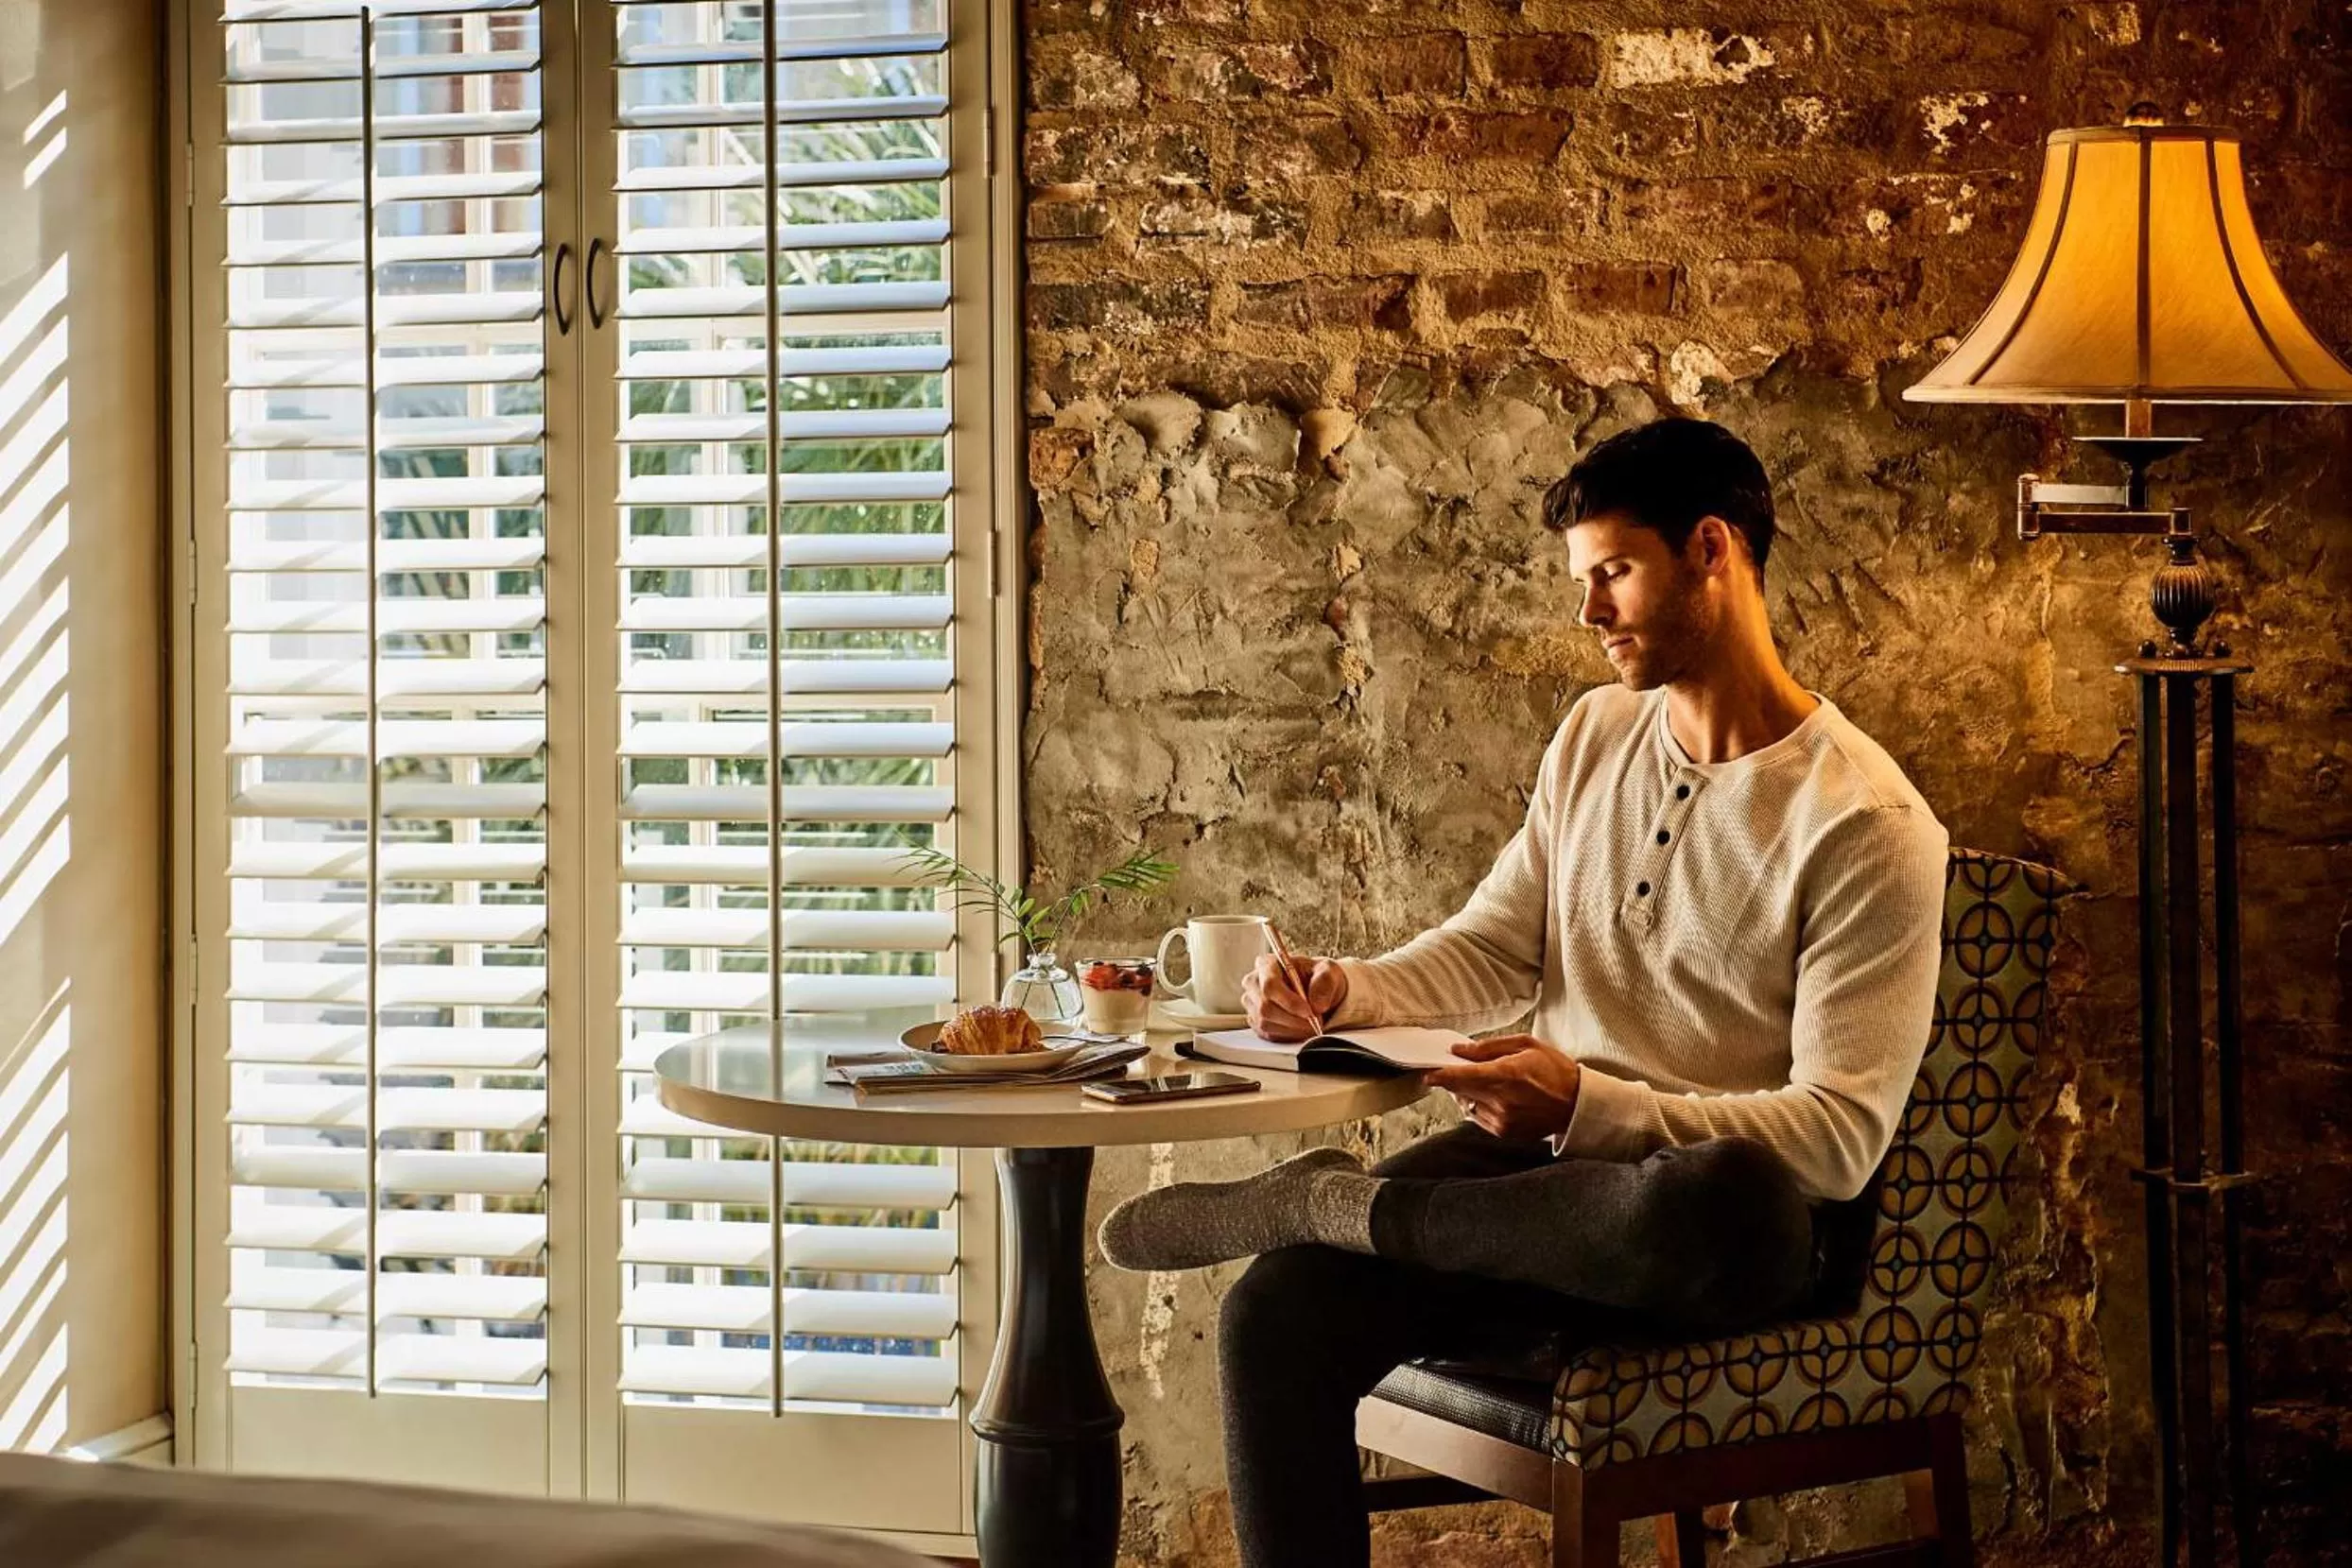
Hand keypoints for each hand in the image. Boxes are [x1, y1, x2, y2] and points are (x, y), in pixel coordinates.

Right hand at [1242, 955, 1347, 1042]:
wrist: (1317, 992)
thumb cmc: (1318, 977)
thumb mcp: (1329, 971)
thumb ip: (1324, 982)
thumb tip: (1316, 1005)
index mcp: (1267, 964)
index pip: (1270, 985)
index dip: (1289, 1001)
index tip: (1309, 1011)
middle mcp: (1254, 983)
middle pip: (1265, 1007)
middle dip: (1293, 1019)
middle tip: (1315, 1022)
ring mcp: (1252, 1003)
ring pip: (1266, 1023)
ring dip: (1292, 1029)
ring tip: (1311, 1025)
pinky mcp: (1255, 1021)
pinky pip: (1267, 1034)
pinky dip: (1288, 1035)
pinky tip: (1301, 1029)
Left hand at [1423, 1034, 1581, 1141]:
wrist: (1577, 1105)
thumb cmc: (1553, 1070)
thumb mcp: (1525, 1045)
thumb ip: (1488, 1047)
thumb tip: (1459, 1051)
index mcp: (1506, 1075)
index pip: (1460, 1076)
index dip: (1439, 1074)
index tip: (1426, 1071)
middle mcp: (1501, 1101)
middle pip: (1459, 1090)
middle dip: (1453, 1079)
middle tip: (1457, 1067)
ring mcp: (1501, 1120)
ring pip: (1466, 1103)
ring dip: (1467, 1092)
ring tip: (1488, 1081)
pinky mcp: (1503, 1132)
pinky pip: (1477, 1116)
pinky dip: (1478, 1104)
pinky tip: (1495, 1096)